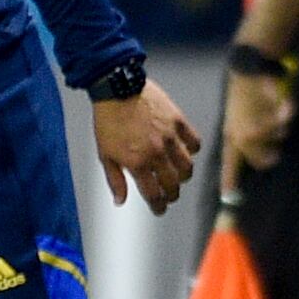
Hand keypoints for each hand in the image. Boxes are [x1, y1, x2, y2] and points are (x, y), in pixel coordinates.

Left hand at [94, 80, 203, 214]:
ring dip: (184, 177)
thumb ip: (115, 180)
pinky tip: (185, 151)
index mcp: (138, 164)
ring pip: (187, 167)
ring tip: (178, 176)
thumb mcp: (105, 154)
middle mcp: (157, 153)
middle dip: (172, 195)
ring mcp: (170, 137)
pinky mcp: (178, 121)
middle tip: (169, 195)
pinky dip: (192, 150)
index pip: (154, 195)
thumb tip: (120, 201)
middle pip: (173, 185)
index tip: (159, 210)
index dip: (158, 207)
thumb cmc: (107, 121)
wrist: (116, 89)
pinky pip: (194, 142)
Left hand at [222, 70, 291, 183]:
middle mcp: (240, 137)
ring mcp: (252, 127)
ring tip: (274, 111)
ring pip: (278, 140)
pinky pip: (284, 123)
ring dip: (281, 128)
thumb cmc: (247, 96)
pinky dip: (287, 113)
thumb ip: (250, 142)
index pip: (231, 166)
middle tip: (275, 140)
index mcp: (232, 138)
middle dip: (273, 153)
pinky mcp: (265, 115)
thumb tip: (265, 161)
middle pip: (263, 161)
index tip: (229, 199)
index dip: (231, 183)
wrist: (248, 69)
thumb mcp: (241, 121)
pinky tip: (281, 103)